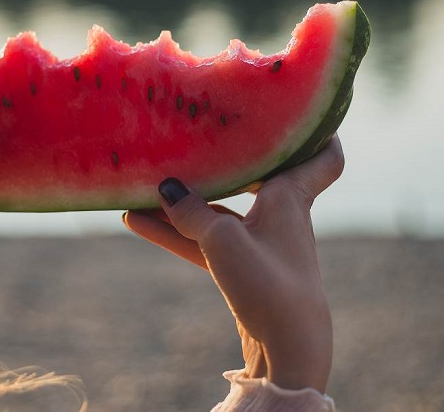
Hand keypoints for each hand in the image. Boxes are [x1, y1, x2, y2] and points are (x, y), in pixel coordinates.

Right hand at [124, 136, 343, 392]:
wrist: (287, 350)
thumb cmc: (267, 282)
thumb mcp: (223, 239)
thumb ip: (190, 211)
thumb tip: (165, 188)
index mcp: (291, 197)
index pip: (323, 158)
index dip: (317, 132)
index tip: (294, 109)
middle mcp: (280, 214)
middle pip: (257, 175)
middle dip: (227, 158)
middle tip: (199, 136)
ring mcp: (259, 242)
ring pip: (218, 210)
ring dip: (183, 201)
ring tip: (142, 184)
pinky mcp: (242, 268)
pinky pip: (204, 239)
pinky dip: (175, 231)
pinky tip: (136, 221)